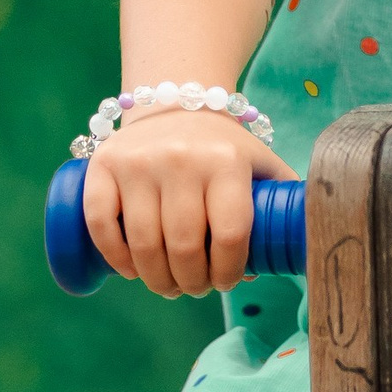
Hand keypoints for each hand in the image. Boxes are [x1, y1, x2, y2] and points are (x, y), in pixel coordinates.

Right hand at [84, 108, 296, 298]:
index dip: (228, 272)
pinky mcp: (103, 165)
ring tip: (168, 286)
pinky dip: (115, 257)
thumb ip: (284, 203)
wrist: (175, 102)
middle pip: (184, 247)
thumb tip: (290, 258)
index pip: (230, 235)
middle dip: (191, 282)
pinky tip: (131, 271)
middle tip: (194, 289)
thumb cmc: (223, 148)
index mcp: (226, 161)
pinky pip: (101, 223)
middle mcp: (181, 159)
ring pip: (143, 243)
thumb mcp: (261, 164)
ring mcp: (138, 161)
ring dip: (157, 279)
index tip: (224, 282)